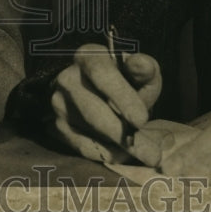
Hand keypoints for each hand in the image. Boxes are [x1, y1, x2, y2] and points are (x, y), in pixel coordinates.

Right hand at [50, 43, 163, 165]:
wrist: (94, 91)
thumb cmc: (124, 81)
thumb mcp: (138, 73)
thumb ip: (145, 70)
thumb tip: (141, 63)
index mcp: (88, 57)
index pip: (101, 74)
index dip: (121, 97)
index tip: (142, 120)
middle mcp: (67, 78)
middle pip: (94, 111)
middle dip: (123, 133)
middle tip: (152, 153)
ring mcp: (59, 104)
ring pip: (91, 132)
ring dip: (120, 146)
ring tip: (144, 153)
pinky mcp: (58, 126)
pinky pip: (84, 147)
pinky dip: (108, 153)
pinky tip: (124, 153)